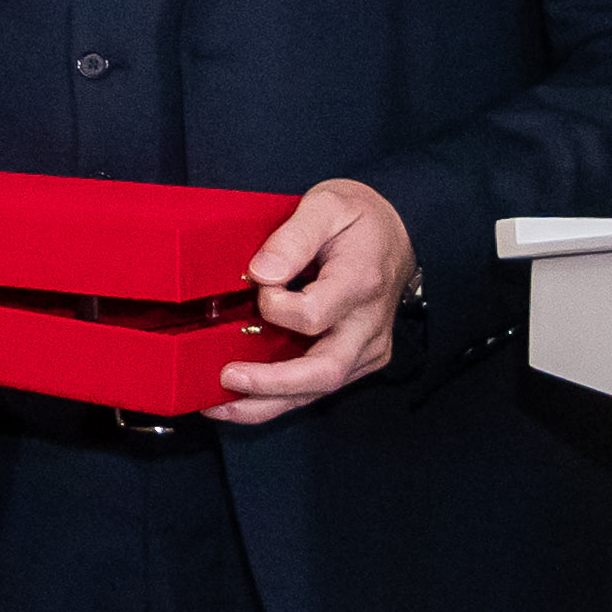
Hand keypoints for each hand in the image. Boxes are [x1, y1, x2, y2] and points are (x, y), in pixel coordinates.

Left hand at [213, 178, 415, 425]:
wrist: (393, 235)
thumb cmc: (357, 220)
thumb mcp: (327, 205)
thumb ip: (293, 237)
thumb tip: (262, 273)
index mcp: (361, 283)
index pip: (313, 315)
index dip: (275, 306)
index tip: (257, 283)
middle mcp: (368, 325)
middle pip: (323, 372)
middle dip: (270, 384)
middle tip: (225, 379)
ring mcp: (365, 348)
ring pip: (318, 390)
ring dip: (266, 403)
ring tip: (218, 406)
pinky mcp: (357, 360)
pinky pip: (317, 388)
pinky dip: (277, 398)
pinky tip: (239, 400)